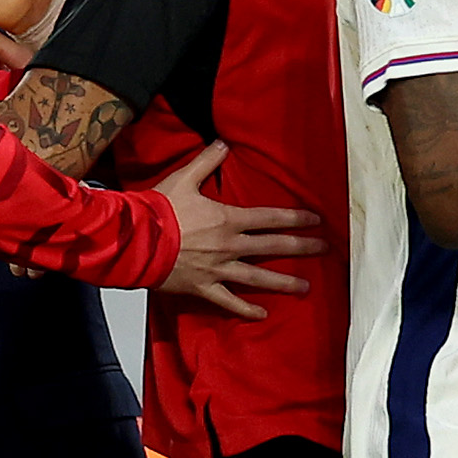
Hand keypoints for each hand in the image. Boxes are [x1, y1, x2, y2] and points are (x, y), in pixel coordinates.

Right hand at [150, 140, 320, 317]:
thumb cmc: (158, 210)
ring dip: (284, 282)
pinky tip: (262, 314)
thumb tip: (224, 143)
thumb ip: (207, 161)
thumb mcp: (183, 179)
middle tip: (323, 249)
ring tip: (304, 287)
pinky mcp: (203, 287)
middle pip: (273, 246)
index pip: (271, 218)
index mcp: (228, 220)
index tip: (316, 221)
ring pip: (258, 277)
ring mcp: (218, 269)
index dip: (296, 218)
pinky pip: (229, 301)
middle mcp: (230, 246)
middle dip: (302, 247)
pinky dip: (245, 309)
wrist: (134, 240)